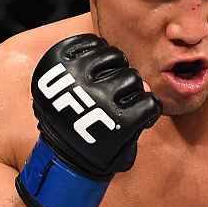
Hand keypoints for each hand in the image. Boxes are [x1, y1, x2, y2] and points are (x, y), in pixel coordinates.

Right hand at [16, 34, 161, 206]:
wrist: (68, 163)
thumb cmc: (72, 121)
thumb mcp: (69, 89)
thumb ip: (98, 71)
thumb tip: (138, 76)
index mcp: (56, 64)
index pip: (94, 43)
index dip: (102, 61)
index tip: (97, 78)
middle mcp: (77, 79)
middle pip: (118, 58)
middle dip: (119, 75)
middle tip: (110, 98)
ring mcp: (101, 99)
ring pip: (135, 78)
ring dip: (133, 92)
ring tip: (120, 108)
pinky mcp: (124, 121)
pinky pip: (151, 102)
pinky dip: (149, 111)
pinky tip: (137, 120)